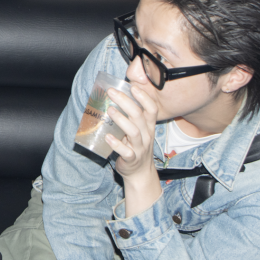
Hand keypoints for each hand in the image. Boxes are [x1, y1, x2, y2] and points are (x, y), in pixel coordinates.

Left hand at [105, 86, 162, 215]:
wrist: (139, 173)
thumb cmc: (135, 147)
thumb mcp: (137, 131)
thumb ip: (130, 118)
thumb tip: (113, 99)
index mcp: (148, 127)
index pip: (152, 109)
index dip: (144, 97)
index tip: (133, 87)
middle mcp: (146, 135)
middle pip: (139, 116)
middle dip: (126, 102)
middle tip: (112, 92)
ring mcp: (140, 148)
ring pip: (134, 132)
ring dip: (121, 120)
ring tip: (110, 111)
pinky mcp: (131, 159)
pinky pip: (126, 151)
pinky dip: (116, 144)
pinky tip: (107, 137)